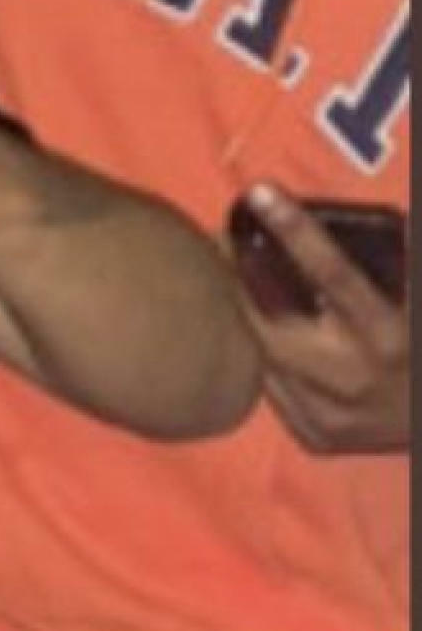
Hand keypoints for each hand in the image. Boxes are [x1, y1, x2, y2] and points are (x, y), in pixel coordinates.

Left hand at [238, 186, 411, 453]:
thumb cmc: (418, 347)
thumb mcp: (410, 302)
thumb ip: (393, 268)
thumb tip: (365, 220)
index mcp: (388, 337)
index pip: (336, 275)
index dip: (297, 232)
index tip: (261, 193)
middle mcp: (352, 378)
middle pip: (270, 318)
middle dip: (243, 277)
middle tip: (227, 239)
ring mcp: (328, 414)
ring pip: (261, 354)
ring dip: (248, 316)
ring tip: (235, 280)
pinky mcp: (313, 437)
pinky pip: (271, 387)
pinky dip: (266, 358)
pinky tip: (264, 335)